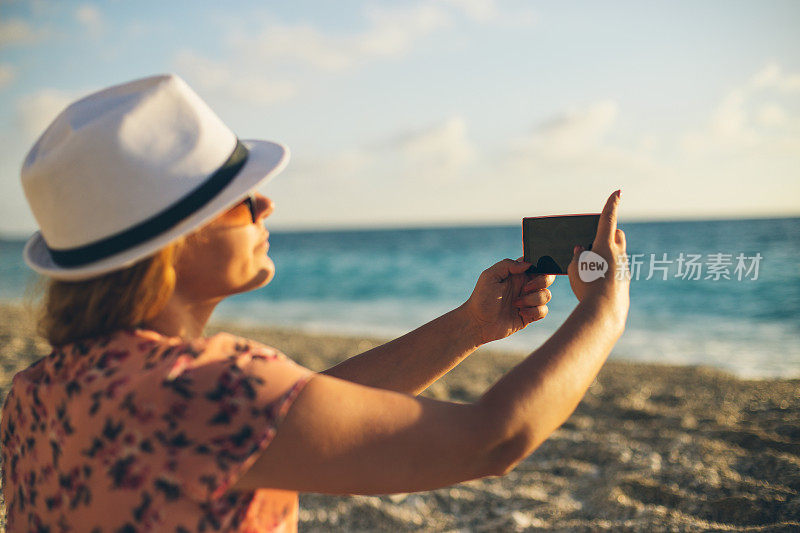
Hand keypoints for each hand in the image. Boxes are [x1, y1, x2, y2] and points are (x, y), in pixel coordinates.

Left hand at [461, 258, 555, 344]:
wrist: (478, 322)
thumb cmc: (481, 298)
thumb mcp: (490, 276)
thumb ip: (507, 265)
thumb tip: (528, 264)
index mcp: (517, 274)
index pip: (536, 265)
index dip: (541, 266)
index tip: (533, 271)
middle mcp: (524, 286)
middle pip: (547, 278)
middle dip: (541, 282)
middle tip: (525, 288)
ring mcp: (528, 301)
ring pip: (546, 295)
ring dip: (533, 299)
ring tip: (516, 304)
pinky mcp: (529, 315)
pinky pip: (543, 311)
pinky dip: (534, 312)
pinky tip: (520, 313)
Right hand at [567, 190, 629, 316]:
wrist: (605, 311)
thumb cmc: (587, 286)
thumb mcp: (574, 268)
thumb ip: (577, 255)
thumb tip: (582, 250)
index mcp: (605, 245)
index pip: (608, 218)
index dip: (612, 204)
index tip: (618, 192)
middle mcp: (618, 253)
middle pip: (617, 235)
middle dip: (608, 233)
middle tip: (594, 239)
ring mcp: (623, 267)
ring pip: (618, 253)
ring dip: (606, 254)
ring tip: (589, 265)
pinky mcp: (624, 281)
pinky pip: (616, 269)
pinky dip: (607, 270)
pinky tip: (596, 281)